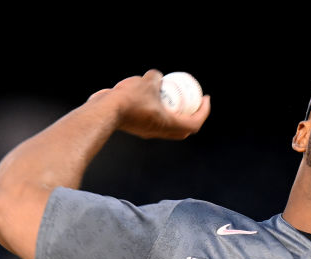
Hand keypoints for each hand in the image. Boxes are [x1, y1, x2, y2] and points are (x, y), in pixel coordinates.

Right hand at [90, 70, 210, 139]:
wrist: (104, 111)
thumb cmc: (129, 98)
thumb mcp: (147, 81)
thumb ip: (156, 78)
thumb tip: (158, 76)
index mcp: (168, 124)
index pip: (194, 124)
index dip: (204, 112)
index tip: (205, 99)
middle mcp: (160, 131)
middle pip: (183, 129)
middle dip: (192, 116)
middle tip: (194, 101)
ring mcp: (148, 131)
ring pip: (167, 125)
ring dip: (174, 113)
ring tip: (174, 97)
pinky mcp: (137, 127)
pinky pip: (153, 120)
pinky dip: (158, 110)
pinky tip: (153, 95)